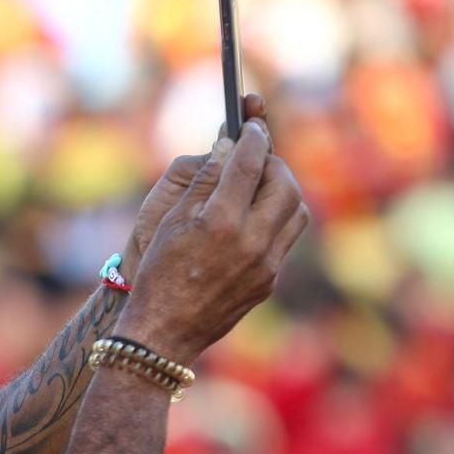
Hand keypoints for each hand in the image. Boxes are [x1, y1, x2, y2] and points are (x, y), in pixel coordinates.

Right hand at [115, 118, 308, 364]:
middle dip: (273, 162)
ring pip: (295, 209)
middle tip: (257, 155)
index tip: (252, 124)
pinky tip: (255, 217)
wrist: (164, 330)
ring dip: (283, 189)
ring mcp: (265, 264)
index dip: (252, 136)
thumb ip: (204, 181)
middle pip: (283, 183)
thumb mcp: (171, 221)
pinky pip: (286, 237)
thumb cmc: (158, 272)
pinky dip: (276, 217)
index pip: (249, 163)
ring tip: (260, 185)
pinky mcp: (269, 280)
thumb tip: (227, 146)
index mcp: (220, 222)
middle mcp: (250, 242)